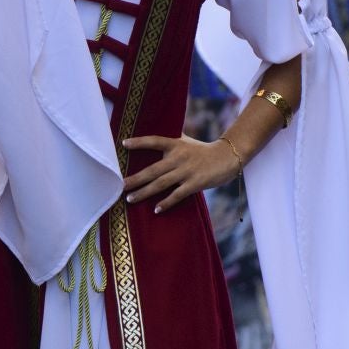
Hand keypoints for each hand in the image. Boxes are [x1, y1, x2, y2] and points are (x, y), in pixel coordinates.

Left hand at [120, 134, 243, 213]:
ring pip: (161, 183)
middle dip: (135, 179)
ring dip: (144, 192)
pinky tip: (156, 209)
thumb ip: (170, 141)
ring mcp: (186, 171)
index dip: (139, 142)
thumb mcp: (186, 142)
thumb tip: (153, 139)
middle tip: (120, 185)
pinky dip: (166, 202)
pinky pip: (177, 194)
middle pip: (153, 169)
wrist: (228, 157)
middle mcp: (179, 157)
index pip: (154, 141)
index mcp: (175, 144)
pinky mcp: (195, 183)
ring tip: (130, 198)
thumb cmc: (203, 150)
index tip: (123, 143)